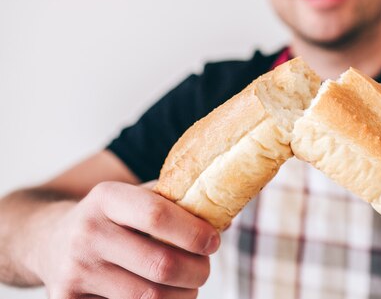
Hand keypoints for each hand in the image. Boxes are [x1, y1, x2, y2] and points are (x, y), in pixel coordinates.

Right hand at [34, 181, 219, 298]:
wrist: (50, 240)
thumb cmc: (112, 218)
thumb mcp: (135, 198)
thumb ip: (176, 204)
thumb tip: (224, 221)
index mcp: (107, 197)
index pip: (158, 215)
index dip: (194, 233)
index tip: (213, 242)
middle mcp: (87, 232)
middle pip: (160, 265)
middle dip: (197, 272)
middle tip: (204, 269)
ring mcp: (75, 270)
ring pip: (149, 298)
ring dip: (182, 296)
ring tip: (188, 286)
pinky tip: (163, 296)